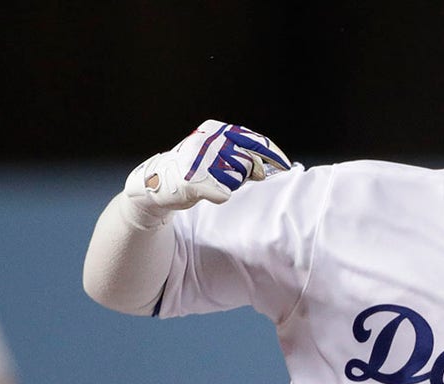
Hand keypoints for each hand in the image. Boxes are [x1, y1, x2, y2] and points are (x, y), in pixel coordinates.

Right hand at [124, 119, 291, 215]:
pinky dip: (220, 194)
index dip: (272, 152)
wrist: (157, 182)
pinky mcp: (194, 181)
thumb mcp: (217, 153)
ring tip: (215, 180)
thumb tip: (268, 166)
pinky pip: (221, 192)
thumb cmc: (192, 168)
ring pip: (236, 178)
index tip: (286, 164)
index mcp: (216, 129)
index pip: (253, 139)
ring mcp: (200, 160)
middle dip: (249, 172)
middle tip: (237, 176)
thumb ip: (240, 155)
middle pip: (248, 161)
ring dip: (231, 183)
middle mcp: (209, 140)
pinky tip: (214, 193)